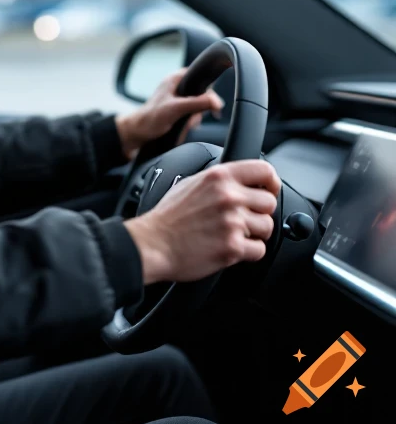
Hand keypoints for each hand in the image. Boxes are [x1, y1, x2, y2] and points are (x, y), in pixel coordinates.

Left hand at [115, 67, 224, 159]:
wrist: (138, 132)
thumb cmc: (151, 118)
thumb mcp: (176, 109)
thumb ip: (196, 103)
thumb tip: (216, 102)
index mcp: (175, 78)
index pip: (201, 76)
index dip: (208, 90)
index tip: (212, 104)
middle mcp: (177, 85)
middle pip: (202, 92)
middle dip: (201, 107)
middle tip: (193, 117)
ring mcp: (178, 96)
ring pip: (199, 103)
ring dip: (196, 115)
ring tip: (186, 123)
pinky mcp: (178, 107)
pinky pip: (193, 112)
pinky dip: (192, 120)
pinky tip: (185, 125)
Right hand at [123, 160, 280, 283]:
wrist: (153, 244)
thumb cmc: (167, 217)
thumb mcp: (190, 183)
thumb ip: (218, 180)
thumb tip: (240, 182)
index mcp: (218, 177)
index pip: (264, 170)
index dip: (271, 182)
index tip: (268, 190)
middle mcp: (228, 196)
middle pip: (269, 202)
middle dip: (259, 213)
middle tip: (242, 220)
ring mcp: (232, 222)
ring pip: (267, 227)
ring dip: (254, 234)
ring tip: (232, 234)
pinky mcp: (233, 247)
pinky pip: (259, 250)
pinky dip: (248, 252)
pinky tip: (230, 248)